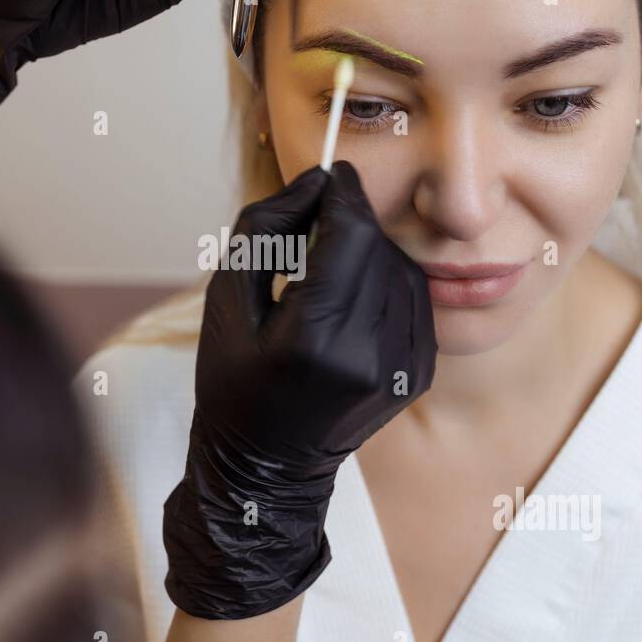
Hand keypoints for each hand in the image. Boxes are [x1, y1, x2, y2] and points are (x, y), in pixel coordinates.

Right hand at [163, 161, 436, 619]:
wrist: (267, 468)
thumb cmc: (234, 383)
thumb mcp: (225, 302)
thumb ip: (265, 230)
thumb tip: (314, 182)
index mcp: (314, 341)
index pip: (350, 235)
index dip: (343, 193)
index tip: (330, 173)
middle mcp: (368, 356)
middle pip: (378, 248)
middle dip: (350, 221)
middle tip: (315, 220)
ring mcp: (400, 370)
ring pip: (402, 269)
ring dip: (369, 251)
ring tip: (326, 267)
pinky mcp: (417, 374)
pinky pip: (414, 300)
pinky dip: (386, 282)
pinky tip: (351, 295)